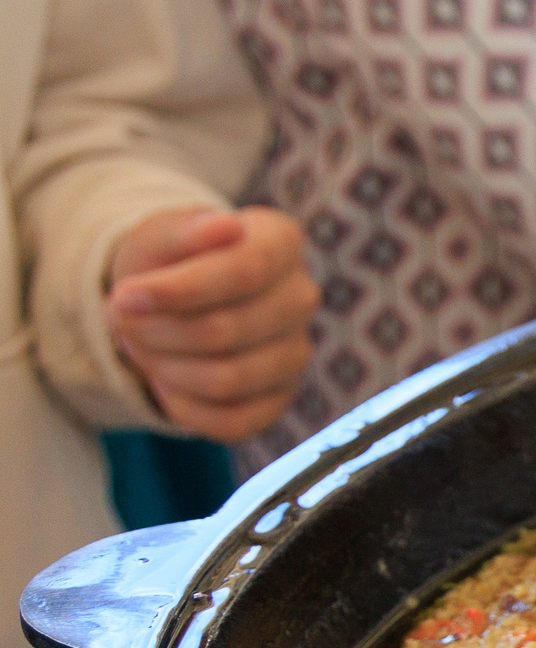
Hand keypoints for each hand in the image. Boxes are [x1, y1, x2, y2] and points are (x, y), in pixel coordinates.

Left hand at [107, 206, 317, 442]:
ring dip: (165, 369)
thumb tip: (225, 226)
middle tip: (124, 323)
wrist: (173, 302)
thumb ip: (184, 230)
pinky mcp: (279, 398)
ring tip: (145, 349)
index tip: (123, 297)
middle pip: (227, 330)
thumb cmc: (169, 262)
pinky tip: (167, 381)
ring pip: (228, 379)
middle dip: (157, 332)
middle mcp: (300, 297)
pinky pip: (233, 421)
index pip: (244, 271)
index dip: (178, 291)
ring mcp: (296, 352)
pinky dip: (184, 407)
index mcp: (281, 243)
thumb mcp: (160, 235)